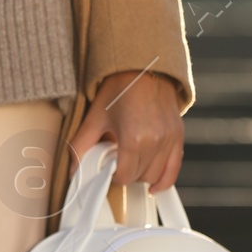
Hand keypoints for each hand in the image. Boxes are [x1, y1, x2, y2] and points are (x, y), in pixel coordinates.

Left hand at [69, 69, 183, 191]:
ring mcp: (169, 139)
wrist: (144, 67)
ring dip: (141, 175)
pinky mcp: (178, 136)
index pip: (125, 177)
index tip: (107, 168)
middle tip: (116, 161)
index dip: (113, 176)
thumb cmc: (119, 88)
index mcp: (134, 139)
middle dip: (126, 174)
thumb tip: (74, 169)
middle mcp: (155, 142)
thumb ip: (81, 145)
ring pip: (156, 176)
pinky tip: (153, 185)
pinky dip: (164, 180)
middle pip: (140, 177)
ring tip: (131, 162)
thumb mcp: (95, 116)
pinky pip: (174, 169)